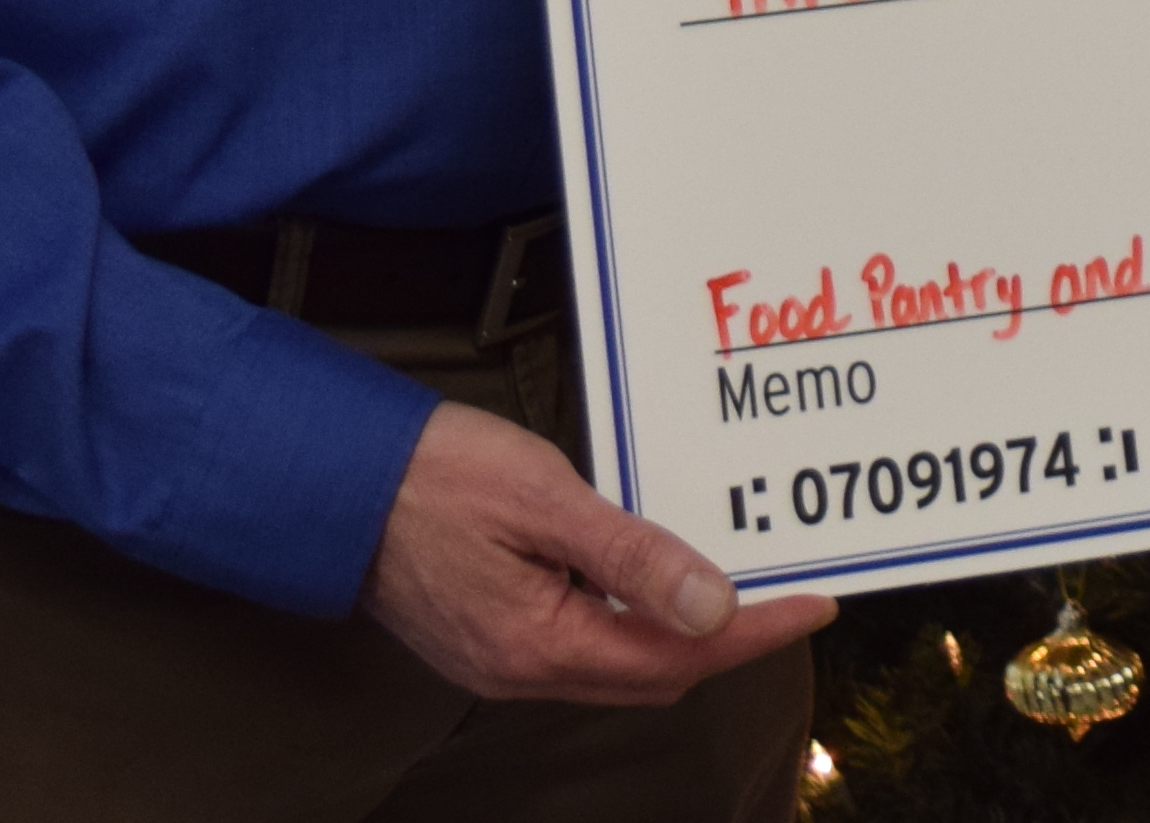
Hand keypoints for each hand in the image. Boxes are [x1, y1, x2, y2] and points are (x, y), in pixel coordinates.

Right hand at [360, 398, 837, 704]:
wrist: (334, 479)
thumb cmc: (432, 476)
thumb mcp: (547, 500)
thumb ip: (633, 555)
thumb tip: (712, 605)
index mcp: (539, 644)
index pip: (678, 655)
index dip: (755, 632)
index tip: (814, 605)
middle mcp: (520, 670)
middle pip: (654, 673)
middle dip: (729, 640)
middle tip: (788, 593)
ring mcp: (501, 660)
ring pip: (619, 663)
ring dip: (681, 634)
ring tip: (739, 586)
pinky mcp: (489, 638)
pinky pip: (583, 644)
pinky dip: (633, 621)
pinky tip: (655, 582)